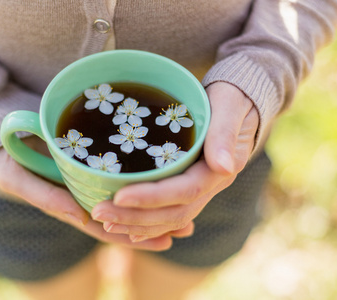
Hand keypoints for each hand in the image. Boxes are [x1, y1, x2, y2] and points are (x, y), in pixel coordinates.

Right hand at [0, 136, 172, 250]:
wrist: (4, 134)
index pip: (105, 228)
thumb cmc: (8, 156)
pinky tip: (165, 184)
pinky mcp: (90, 168)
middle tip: (187, 229)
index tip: (163, 240)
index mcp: (67, 206)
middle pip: (121, 219)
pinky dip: (142, 186)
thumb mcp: (14, 176)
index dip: (133, 236)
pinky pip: (119, 181)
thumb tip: (79, 215)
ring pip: (124, 203)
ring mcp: (87, 184)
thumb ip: (42, 195)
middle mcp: (81, 199)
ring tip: (187, 215)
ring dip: (154, 210)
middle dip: (152, 227)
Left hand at [90, 82, 259, 241]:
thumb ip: (224, 133)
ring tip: (103, 220)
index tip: (119, 196)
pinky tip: (122, 225)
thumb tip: (223, 167)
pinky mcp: (188, 188)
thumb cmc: (232, 98)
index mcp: (219, 169)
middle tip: (98, 212)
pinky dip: (145, 222)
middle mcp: (210, 187)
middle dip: (134, 216)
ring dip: (135, 224)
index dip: (152, 197)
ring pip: (169, 219)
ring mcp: (200, 191)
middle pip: (173, 213)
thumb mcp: (230, 106)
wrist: (238, 105)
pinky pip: (168, 213)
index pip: (185, 191)